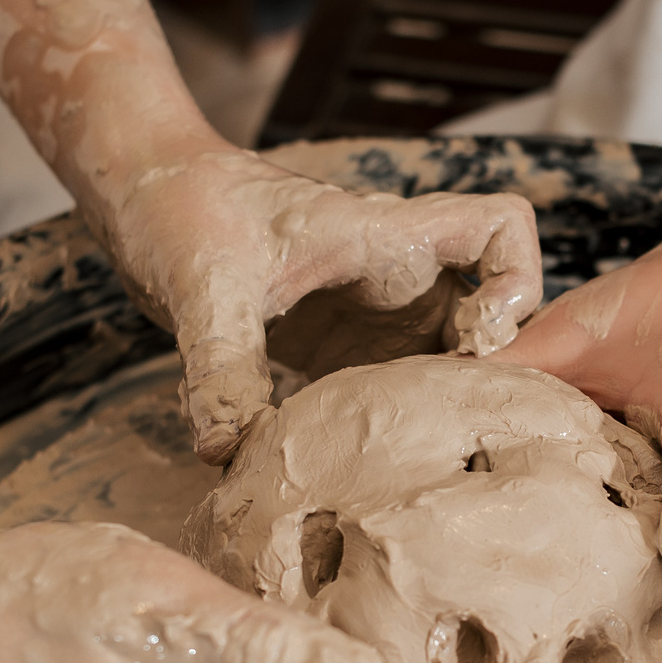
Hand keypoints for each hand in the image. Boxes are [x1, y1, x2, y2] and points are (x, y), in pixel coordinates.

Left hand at [94, 147, 544, 462]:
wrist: (142, 195)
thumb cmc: (183, 205)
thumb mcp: (205, 286)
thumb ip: (221, 367)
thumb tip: (225, 450)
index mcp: (385, 239)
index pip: (500, 228)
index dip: (519, 279)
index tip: (481, 339)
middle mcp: (393, 278)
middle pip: (488, 320)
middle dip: (486, 375)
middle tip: (445, 430)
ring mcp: (369, 319)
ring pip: (442, 364)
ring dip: (435, 409)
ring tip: (406, 462)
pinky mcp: (335, 353)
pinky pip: (386, 392)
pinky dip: (382, 428)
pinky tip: (346, 467)